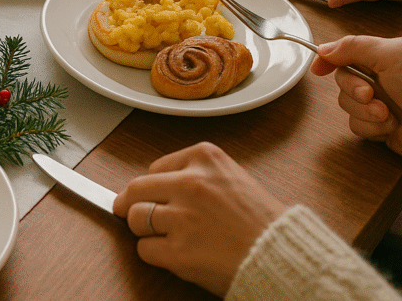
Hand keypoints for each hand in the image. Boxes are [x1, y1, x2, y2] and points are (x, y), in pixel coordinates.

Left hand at [112, 142, 285, 296]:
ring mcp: (183, 217)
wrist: (286, 256)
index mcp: (205, 158)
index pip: (156, 168)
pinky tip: (175, 254)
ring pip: (136, 218)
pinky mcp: (179, 251)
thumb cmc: (263, 222)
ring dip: (144, 230)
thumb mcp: (232, 178)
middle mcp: (191, 183)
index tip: (151, 194)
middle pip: (136, 189)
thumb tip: (155, 185)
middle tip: (129, 211)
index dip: (153, 185)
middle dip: (131, 203)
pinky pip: (145, 249)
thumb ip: (196, 175)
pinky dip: (154, 254)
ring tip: (166, 236)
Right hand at [311, 35, 401, 152]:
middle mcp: (381, 82)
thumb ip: (352, 47)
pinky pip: (360, 129)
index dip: (328, 61)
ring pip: (348, 110)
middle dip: (353, 92)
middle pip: (342, 86)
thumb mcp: (389, 54)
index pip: (344, 56)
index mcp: (382, 60)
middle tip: (370, 94)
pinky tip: (391, 126)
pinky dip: (373, 129)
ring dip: (364, 113)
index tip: (319, 69)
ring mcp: (382, 106)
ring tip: (386, 113)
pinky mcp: (386, 131)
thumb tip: (324, 48)